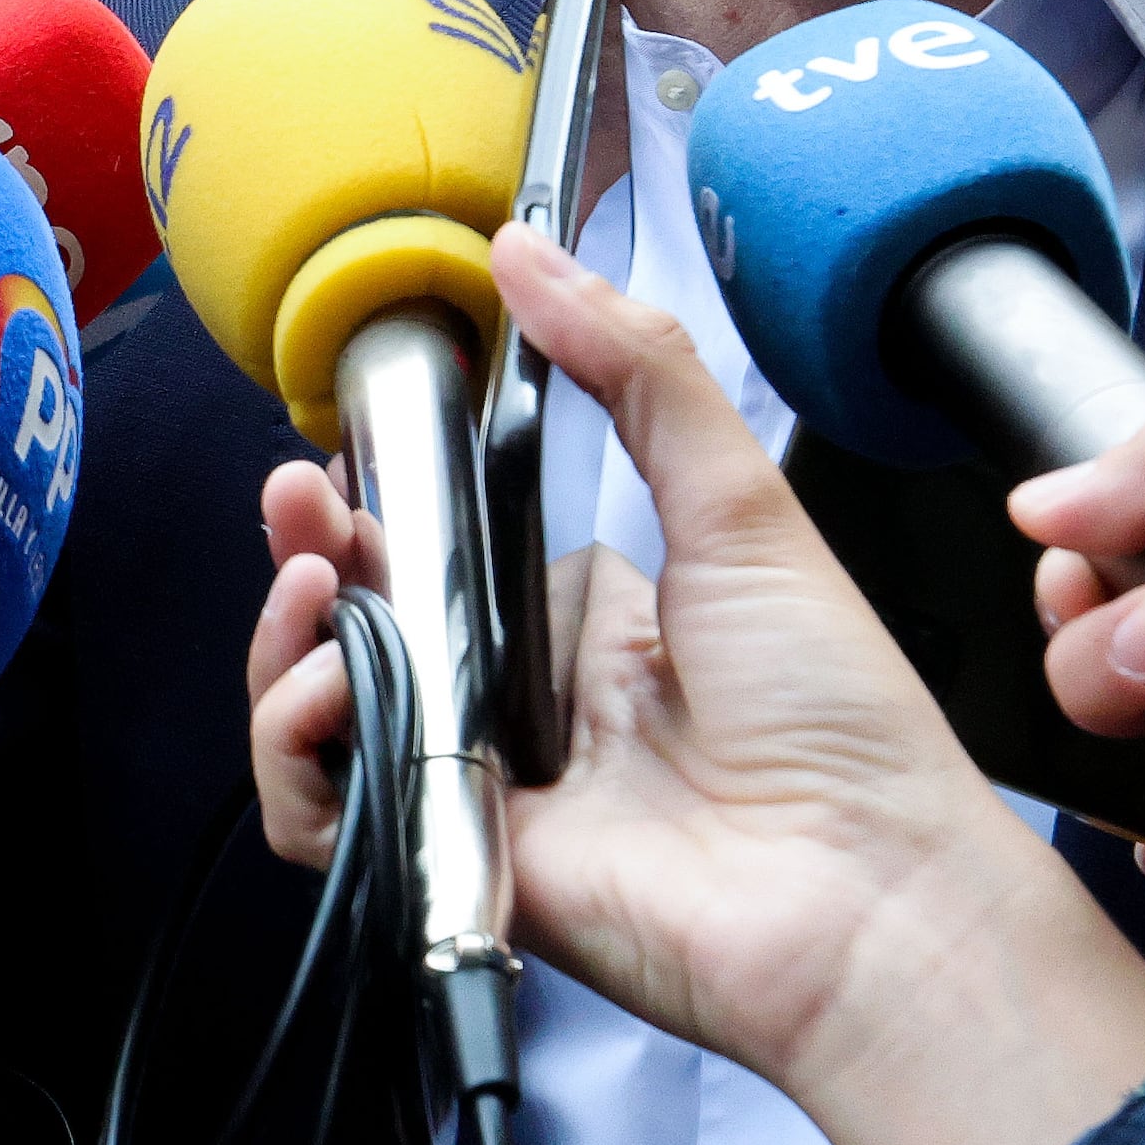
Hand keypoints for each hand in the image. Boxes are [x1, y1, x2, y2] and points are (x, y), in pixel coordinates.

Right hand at [250, 227, 1144, 1144]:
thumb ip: (637, 370)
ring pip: (321, 712)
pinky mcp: (450, 859)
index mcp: (589, 621)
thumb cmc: (835, 715)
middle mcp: (522, 702)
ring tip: (311, 593)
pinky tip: (324, 694)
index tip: (349, 450)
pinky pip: (323, 815)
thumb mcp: (740, 506)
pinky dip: (294, 753)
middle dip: (310, 554)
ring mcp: (479, 785)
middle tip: (299, 505)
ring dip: (284, 643)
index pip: (443, 545)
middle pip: (363, 622)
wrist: (861, 895)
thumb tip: (530, 249)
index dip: (383, 502)